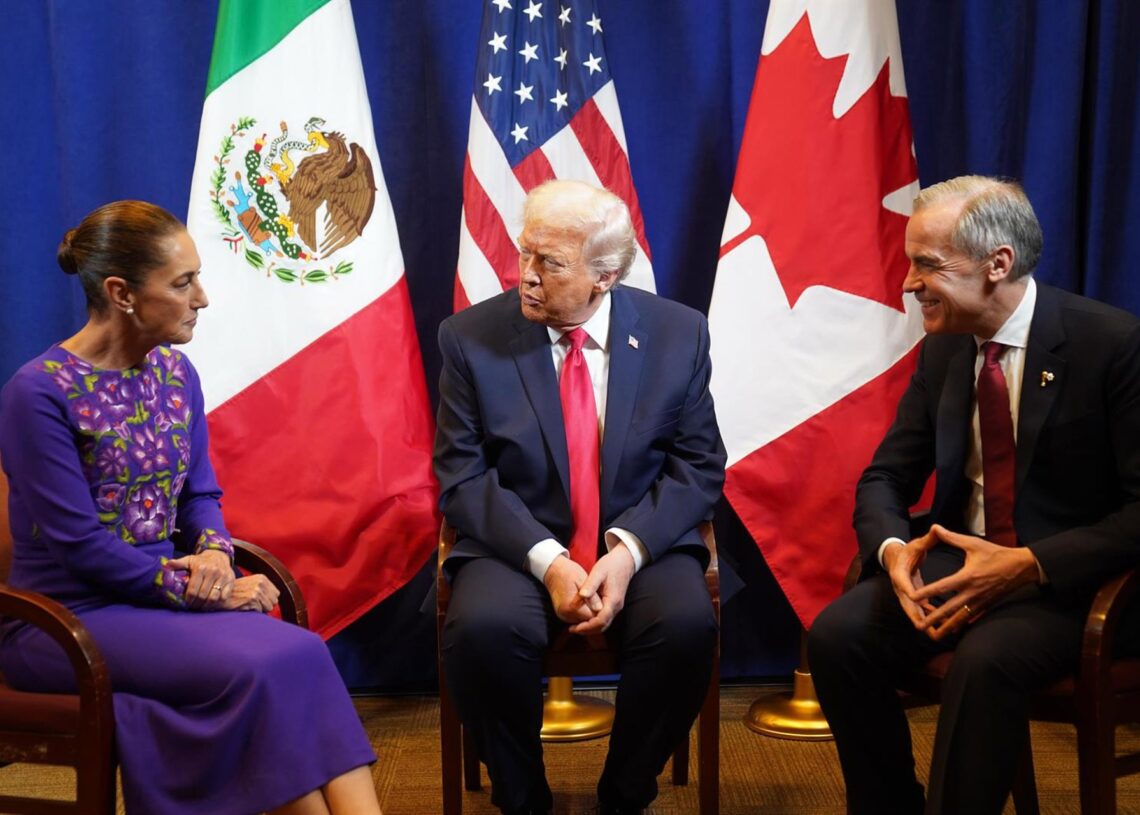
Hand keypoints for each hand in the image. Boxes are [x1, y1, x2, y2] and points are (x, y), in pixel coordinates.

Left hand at [167, 549, 234, 609]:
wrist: (219, 555)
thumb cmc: (201, 561)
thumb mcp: (189, 560)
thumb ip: (178, 563)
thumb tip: (166, 565)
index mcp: (201, 568)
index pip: (193, 590)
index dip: (189, 600)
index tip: (187, 604)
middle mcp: (213, 572)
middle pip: (203, 595)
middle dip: (196, 604)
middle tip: (193, 607)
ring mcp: (223, 576)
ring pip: (214, 598)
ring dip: (206, 605)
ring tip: (201, 607)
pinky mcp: (231, 580)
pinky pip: (224, 596)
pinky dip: (217, 602)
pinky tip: (211, 602)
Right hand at [219, 574, 279, 612]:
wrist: (218, 595)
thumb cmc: (234, 593)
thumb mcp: (250, 586)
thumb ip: (264, 589)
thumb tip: (276, 601)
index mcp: (262, 578)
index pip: (276, 594)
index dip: (267, 599)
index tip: (256, 599)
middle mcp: (261, 582)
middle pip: (274, 602)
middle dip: (265, 605)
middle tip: (251, 602)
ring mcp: (257, 590)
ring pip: (269, 607)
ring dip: (259, 608)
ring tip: (247, 603)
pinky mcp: (252, 599)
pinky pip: (260, 611)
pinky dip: (252, 611)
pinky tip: (243, 606)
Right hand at [544, 556, 595, 623]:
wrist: (553, 571)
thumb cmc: (569, 573)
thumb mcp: (583, 581)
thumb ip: (592, 597)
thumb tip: (600, 609)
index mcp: (571, 607)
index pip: (593, 617)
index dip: (601, 610)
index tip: (606, 601)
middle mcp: (566, 615)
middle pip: (588, 621)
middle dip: (596, 613)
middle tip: (601, 600)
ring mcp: (563, 616)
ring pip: (584, 621)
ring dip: (590, 613)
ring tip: (594, 600)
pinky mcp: (562, 614)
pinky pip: (578, 618)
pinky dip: (584, 612)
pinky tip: (587, 603)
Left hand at [568, 545, 635, 634]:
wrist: (625, 561)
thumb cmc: (611, 565)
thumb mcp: (599, 571)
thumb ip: (590, 584)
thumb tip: (581, 596)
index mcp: (613, 600)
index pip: (600, 621)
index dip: (587, 627)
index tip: (573, 628)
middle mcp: (616, 607)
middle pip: (602, 626)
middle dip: (587, 630)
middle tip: (571, 629)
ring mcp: (616, 606)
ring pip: (604, 624)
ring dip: (590, 627)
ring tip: (575, 626)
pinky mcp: (613, 604)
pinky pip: (604, 618)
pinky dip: (594, 621)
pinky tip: (583, 618)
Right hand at [883, 528, 937, 630]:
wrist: (897, 558)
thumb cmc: (909, 550)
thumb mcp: (917, 544)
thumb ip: (929, 539)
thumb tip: (936, 528)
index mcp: (900, 574)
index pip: (905, 585)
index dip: (912, 593)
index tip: (919, 600)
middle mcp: (901, 588)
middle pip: (908, 606)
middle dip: (917, 616)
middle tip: (925, 626)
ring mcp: (906, 595)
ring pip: (914, 612)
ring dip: (924, 621)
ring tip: (936, 630)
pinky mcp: (913, 598)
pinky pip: (920, 610)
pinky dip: (929, 616)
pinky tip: (941, 622)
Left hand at [909, 524, 1040, 639]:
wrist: (1022, 567)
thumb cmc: (996, 554)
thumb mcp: (973, 543)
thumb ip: (952, 538)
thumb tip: (935, 527)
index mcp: (967, 576)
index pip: (942, 587)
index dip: (926, 592)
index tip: (912, 597)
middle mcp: (972, 592)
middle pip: (949, 609)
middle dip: (933, 618)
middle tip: (919, 625)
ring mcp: (980, 601)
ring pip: (960, 618)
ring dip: (946, 627)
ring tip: (933, 635)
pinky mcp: (985, 606)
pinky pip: (970, 618)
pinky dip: (959, 625)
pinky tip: (951, 630)